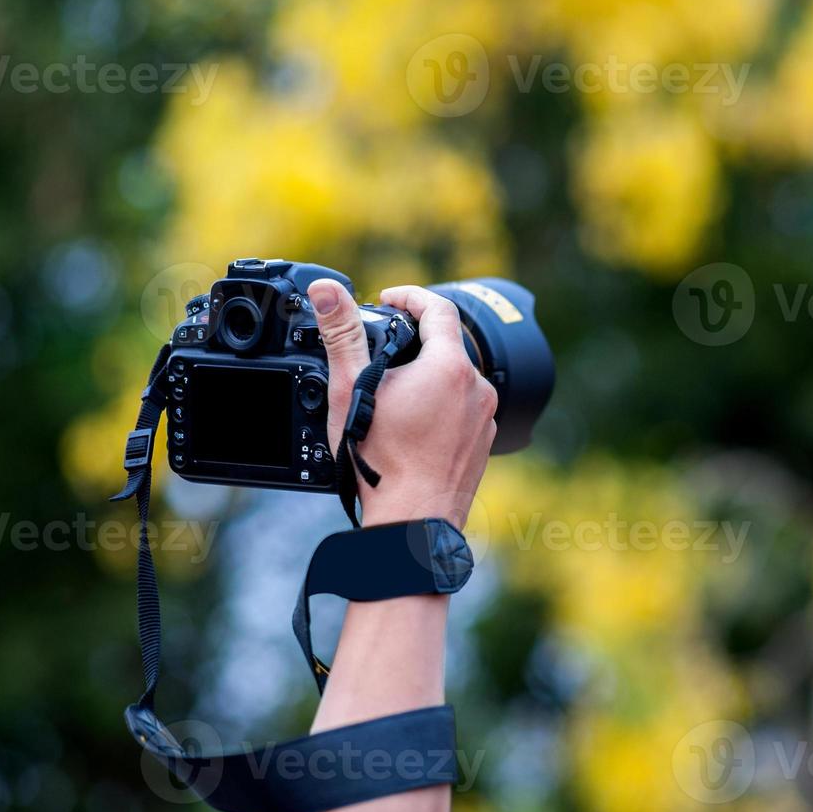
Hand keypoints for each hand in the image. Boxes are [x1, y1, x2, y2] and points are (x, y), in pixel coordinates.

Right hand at [307, 279, 497, 527]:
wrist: (411, 520)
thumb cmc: (382, 461)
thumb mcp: (352, 390)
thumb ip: (342, 334)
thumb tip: (327, 291)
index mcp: (450, 367)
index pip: (438, 308)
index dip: (410, 297)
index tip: (389, 300)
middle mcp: (477, 388)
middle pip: (447, 346)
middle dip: (415, 342)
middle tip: (381, 353)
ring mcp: (485, 418)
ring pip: (455, 380)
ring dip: (428, 377)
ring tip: (393, 395)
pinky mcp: (483, 442)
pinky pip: (463, 410)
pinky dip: (440, 407)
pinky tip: (413, 425)